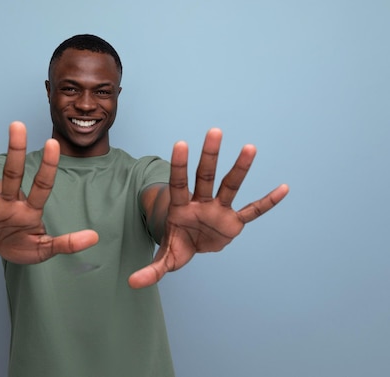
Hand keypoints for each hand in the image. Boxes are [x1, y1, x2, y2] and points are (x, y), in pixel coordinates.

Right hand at [0, 121, 97, 262]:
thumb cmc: (20, 245)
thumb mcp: (44, 248)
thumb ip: (67, 243)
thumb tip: (95, 237)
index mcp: (29, 208)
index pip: (42, 184)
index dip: (48, 166)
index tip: (53, 143)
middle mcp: (10, 199)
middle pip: (14, 172)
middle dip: (16, 150)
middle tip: (18, 125)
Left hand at [128, 128, 288, 287]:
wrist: (194, 245)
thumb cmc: (178, 244)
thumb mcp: (165, 258)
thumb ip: (151, 270)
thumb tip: (131, 283)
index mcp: (181, 208)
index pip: (179, 184)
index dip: (179, 166)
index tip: (180, 143)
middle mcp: (201, 203)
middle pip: (205, 177)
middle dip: (209, 156)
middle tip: (214, 131)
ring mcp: (219, 210)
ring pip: (230, 186)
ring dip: (240, 168)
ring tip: (250, 147)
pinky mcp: (234, 222)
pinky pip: (252, 211)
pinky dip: (267, 203)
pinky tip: (284, 188)